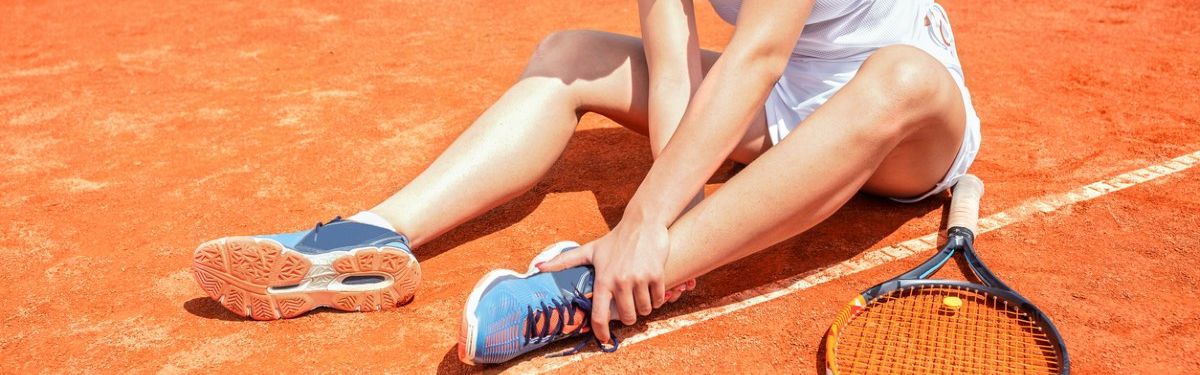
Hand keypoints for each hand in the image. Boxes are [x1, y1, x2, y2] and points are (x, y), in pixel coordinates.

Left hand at [538, 222, 695, 343]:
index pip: (600, 315)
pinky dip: (657, 299)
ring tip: (640, 298)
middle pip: (627, 317)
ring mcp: (639, 279)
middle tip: (628, 309)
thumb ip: (564, 261)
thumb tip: (538, 267)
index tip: (603, 339)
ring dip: (644, 308)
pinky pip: (658, 300)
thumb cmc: (615, 239)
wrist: (643, 222)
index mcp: (603, 279)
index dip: (601, 332)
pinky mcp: (656, 275)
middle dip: (629, 317)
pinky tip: (651, 291)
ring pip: (645, 310)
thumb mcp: (589, 249)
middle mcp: (620, 281)